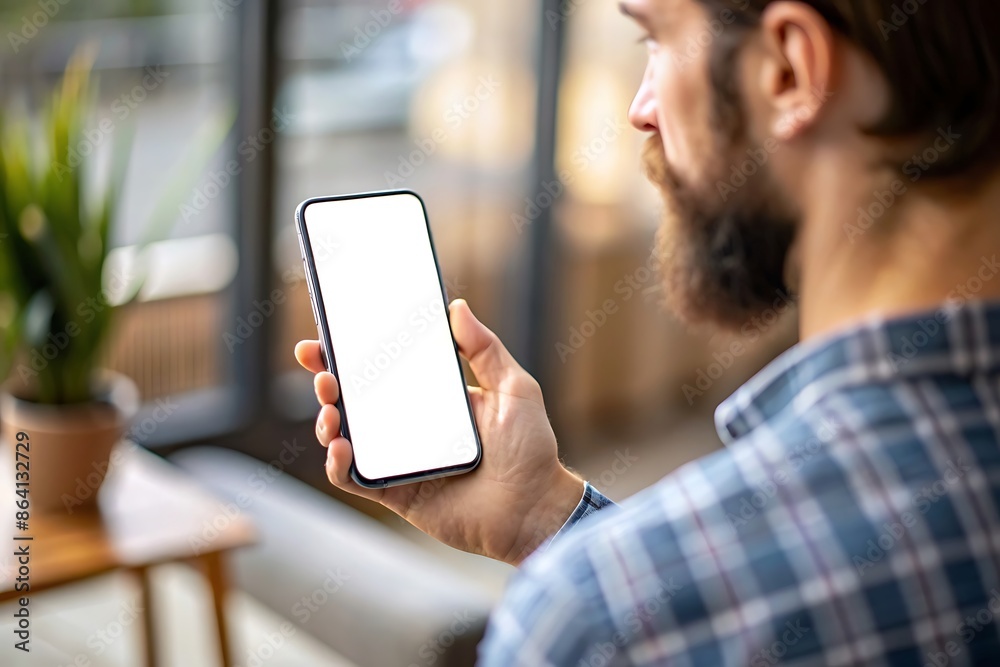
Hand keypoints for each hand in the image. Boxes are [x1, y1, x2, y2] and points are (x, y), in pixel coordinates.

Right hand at [294, 299, 582, 565]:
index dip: (351, 354)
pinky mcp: (397, 493)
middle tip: (321, 370)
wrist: (535, 509)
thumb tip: (456, 307)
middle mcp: (410, 427)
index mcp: (432, 399)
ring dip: (328, 420)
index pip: (384, 370)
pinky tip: (341, 447)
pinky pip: (356, 479)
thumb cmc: (531, 450)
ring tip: (332, 409)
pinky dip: (338, 464)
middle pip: (355, 400)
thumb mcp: (513, 388)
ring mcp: (400, 460)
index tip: (327, 336)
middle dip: (328, 382)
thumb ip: (485, 349)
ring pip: (347, 437)